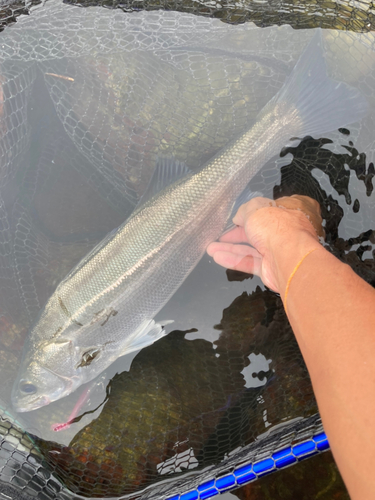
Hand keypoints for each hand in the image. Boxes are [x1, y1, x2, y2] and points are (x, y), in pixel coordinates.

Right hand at [207, 195, 323, 292]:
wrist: (290, 258)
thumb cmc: (275, 227)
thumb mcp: (255, 209)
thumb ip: (244, 211)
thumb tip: (238, 218)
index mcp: (284, 214)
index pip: (265, 213)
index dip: (249, 215)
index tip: (234, 220)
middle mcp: (282, 233)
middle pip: (255, 232)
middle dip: (235, 234)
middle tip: (219, 236)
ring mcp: (276, 252)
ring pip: (249, 249)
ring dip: (229, 248)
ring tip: (210, 249)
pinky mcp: (269, 269)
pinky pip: (249, 262)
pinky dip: (233, 260)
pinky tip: (217, 257)